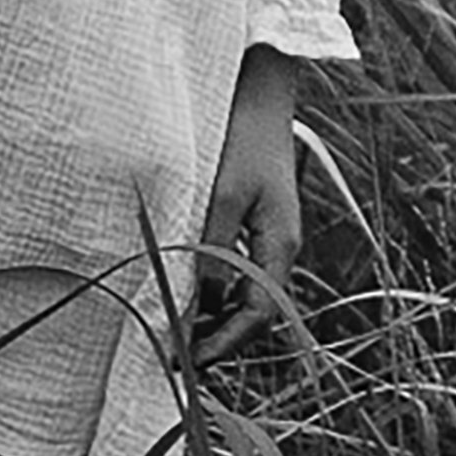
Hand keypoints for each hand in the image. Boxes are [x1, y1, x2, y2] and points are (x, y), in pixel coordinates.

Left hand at [180, 54, 304, 371]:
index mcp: (280, 244)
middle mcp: (279, 247)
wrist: (258, 93)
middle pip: (254, 312)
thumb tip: (204, 302)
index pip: (258, 314)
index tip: (188, 362)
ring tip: (175, 333)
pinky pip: (236, 271)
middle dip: (218, 338)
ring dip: (213, 317)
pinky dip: (212, 290)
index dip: (224, 343)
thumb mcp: (224, 194)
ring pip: (244, 294)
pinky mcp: (254, 222)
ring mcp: (268, 236)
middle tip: (174, 355)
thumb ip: (214, 249)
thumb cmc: (242, 138)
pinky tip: (186, 292)